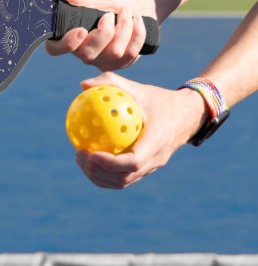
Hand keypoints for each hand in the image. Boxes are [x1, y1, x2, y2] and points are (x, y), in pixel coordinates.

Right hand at [46, 0, 155, 70]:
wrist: (137, 6)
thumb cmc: (112, 2)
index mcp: (70, 36)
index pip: (55, 49)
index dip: (66, 44)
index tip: (81, 30)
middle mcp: (82, 52)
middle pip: (88, 55)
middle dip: (104, 33)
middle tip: (109, 15)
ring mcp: (101, 61)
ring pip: (114, 53)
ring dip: (124, 28)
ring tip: (126, 12)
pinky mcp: (119, 64)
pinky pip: (130, 54)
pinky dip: (137, 33)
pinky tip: (137, 21)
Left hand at [74, 72, 208, 188]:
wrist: (187, 115)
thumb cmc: (159, 99)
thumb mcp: (138, 88)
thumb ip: (111, 83)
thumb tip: (83, 85)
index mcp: (157, 141)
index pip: (133, 161)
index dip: (110, 163)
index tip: (90, 153)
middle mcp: (156, 159)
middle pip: (124, 178)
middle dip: (98, 172)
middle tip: (79, 155)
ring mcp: (152, 167)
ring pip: (123, 182)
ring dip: (99, 176)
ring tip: (80, 159)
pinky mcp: (147, 169)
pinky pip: (124, 177)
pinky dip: (105, 174)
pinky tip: (89, 158)